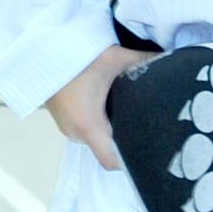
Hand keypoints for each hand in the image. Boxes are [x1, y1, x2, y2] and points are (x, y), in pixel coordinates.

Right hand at [44, 44, 152, 166]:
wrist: (40, 51)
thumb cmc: (75, 56)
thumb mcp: (115, 57)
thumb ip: (146, 61)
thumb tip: (172, 62)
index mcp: (89, 125)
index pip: (111, 160)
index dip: (131, 161)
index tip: (149, 150)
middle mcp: (76, 133)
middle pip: (107, 150)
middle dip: (127, 141)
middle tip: (149, 127)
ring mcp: (67, 128)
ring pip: (97, 140)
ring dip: (112, 130)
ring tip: (131, 114)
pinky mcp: (63, 120)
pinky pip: (87, 131)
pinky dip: (100, 123)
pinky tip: (111, 107)